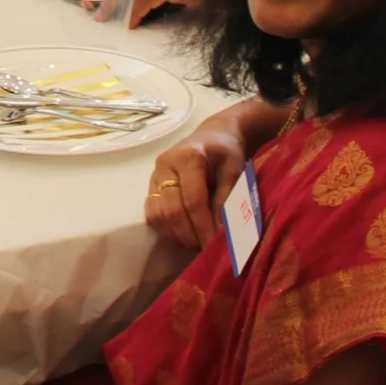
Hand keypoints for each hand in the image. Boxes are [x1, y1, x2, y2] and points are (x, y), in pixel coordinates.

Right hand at [143, 111, 252, 250]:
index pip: (193, 200)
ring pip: (158, 215)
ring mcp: (154, 176)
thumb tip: (221, 232)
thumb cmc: (227, 151)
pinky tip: (184, 234)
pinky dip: (166, 229)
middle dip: (190, 235)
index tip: (215, 245)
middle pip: (172, 210)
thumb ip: (227, 199)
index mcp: (188, 157)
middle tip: (207, 249)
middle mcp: (165, 165)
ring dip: (177, 235)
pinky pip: (152, 214)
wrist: (213, 135)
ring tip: (197, 243)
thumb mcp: (235, 170)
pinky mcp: (150, 186)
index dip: (204, 226)